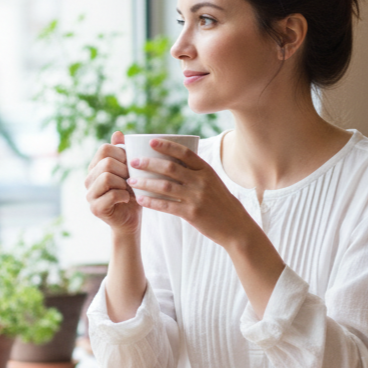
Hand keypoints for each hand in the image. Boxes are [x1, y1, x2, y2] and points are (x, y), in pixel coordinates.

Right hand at [85, 131, 140, 235]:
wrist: (131, 219)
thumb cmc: (132, 193)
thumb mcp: (130, 170)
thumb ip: (123, 152)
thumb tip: (118, 133)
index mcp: (95, 167)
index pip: (105, 149)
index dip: (122, 154)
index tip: (131, 165)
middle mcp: (88, 179)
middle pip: (106, 162)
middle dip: (125, 170)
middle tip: (132, 180)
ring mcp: (90, 194)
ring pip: (107, 177)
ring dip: (124, 184)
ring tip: (129, 190)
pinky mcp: (95, 208)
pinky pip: (111, 195)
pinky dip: (124, 196)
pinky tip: (128, 199)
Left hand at [127, 138, 252, 247]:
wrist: (235, 226)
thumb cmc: (220, 202)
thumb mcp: (213, 182)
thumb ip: (196, 172)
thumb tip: (171, 161)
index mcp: (206, 170)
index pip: (184, 152)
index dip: (166, 146)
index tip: (150, 141)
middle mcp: (201, 181)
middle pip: (170, 168)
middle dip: (148, 163)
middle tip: (133, 162)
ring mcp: (197, 197)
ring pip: (165, 186)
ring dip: (145, 183)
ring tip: (131, 181)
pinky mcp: (192, 213)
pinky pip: (166, 206)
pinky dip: (151, 202)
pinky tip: (140, 199)